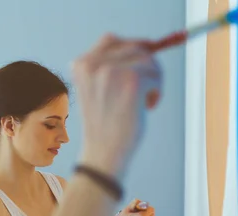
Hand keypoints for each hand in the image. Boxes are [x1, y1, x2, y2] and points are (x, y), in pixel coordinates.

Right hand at [72, 34, 162, 177]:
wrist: (103, 154)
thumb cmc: (105, 126)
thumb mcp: (99, 91)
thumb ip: (113, 68)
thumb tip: (146, 46)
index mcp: (80, 65)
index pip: (111, 40)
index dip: (131, 46)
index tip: (144, 57)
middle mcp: (93, 64)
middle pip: (134, 47)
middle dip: (146, 66)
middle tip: (146, 91)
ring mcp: (112, 71)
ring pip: (148, 59)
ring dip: (152, 79)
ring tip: (142, 102)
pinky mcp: (132, 80)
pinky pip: (156, 74)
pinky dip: (156, 91)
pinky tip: (146, 107)